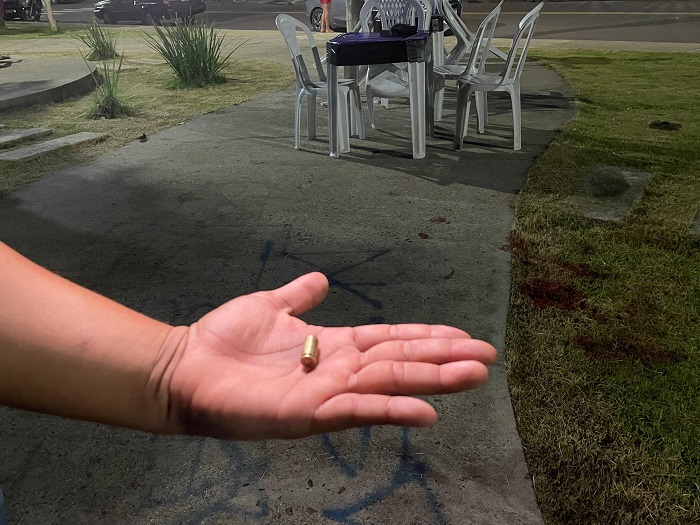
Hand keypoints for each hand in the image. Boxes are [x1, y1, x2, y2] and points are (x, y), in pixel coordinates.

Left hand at [165, 272, 496, 439]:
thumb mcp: (268, 306)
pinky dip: (392, 411)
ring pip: (389, 383)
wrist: (184, 367)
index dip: (427, 337)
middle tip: (487, 357)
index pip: (391, 339)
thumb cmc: (223, 341)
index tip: (462, 336)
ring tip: (474, 375)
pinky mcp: (308, 413)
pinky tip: (426, 411)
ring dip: (433, 380)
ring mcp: (326, 394)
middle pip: (401, 361)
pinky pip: (357, 410)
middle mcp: (338, 371)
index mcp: (333, 346)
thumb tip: (320, 280)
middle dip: (444, 359)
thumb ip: (298, 296)